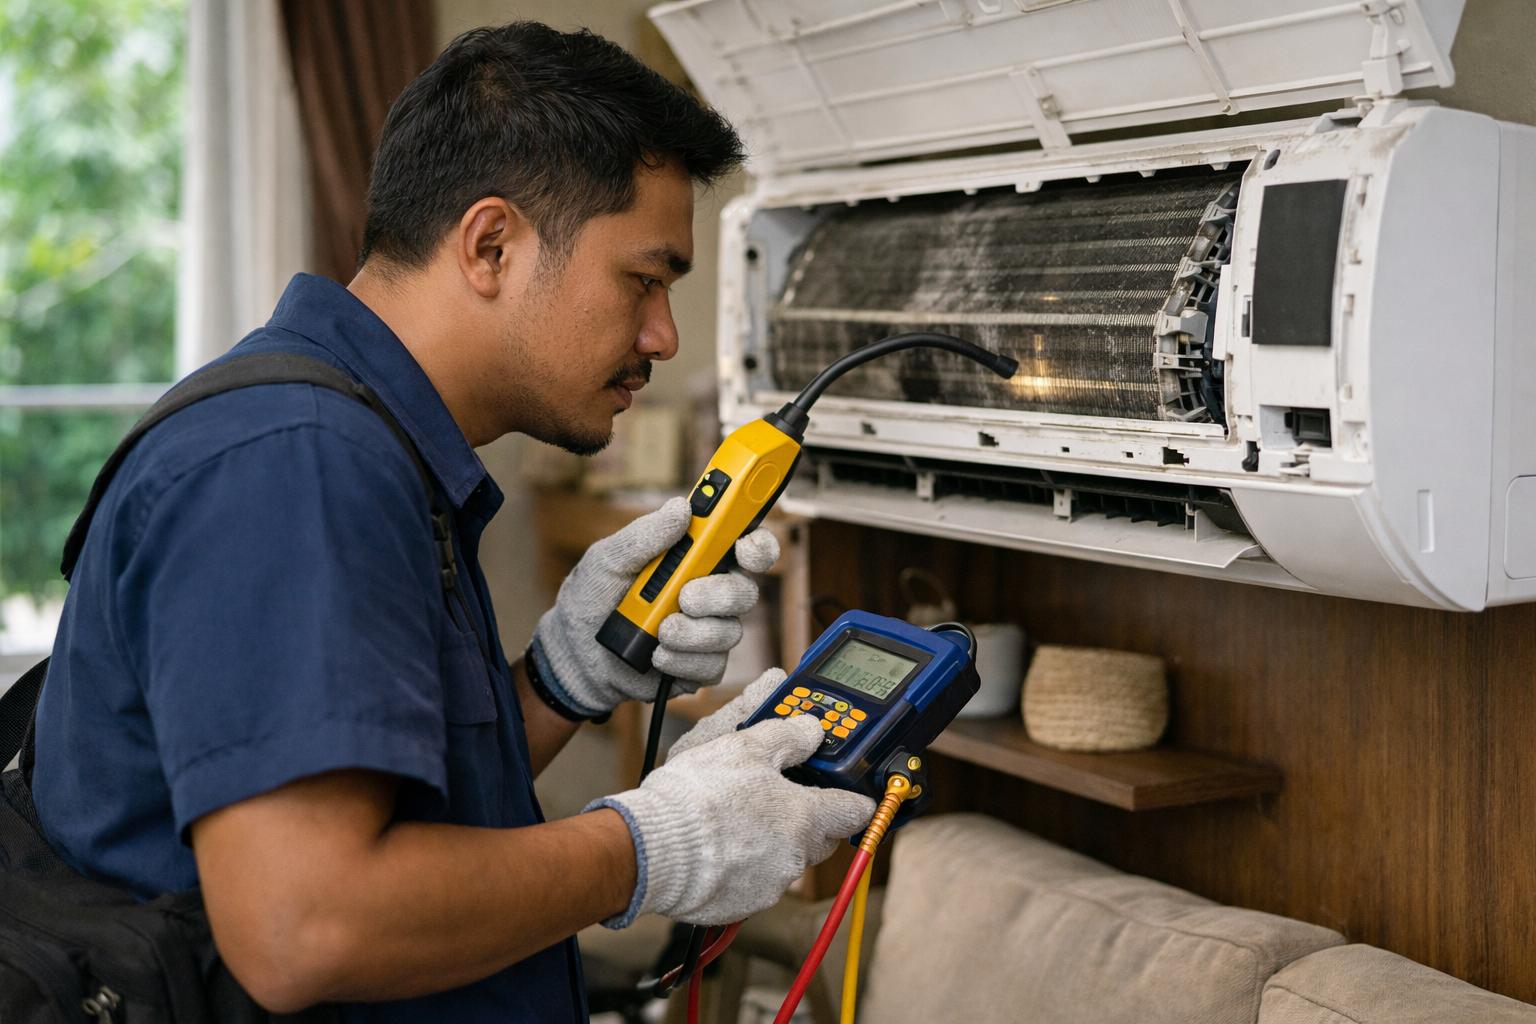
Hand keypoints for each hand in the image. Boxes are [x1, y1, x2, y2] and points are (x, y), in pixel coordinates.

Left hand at [532, 497, 778, 716]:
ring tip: (658, 632)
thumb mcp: (608, 559)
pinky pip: (711, 665)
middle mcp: (710, 594)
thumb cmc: (592, 598)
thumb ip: (644, 535)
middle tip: (685, 597)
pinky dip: (681, 660)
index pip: (744, 545)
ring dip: (692, 632)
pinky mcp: (699, 667)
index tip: (744, 548)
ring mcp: (707, 632)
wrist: (574, 655)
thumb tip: (680, 508)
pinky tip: (655, 656)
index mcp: (695, 559)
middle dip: (720, 594)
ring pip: (729, 631)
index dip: (757, 544)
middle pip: (746, 590)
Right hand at [586, 669, 875, 926]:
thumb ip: (788, 736)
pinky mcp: (740, 905)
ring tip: (736, 817)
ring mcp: (768, 886)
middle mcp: (795, 858)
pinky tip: (718, 845)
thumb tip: (813, 729)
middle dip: (808, 818)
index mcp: (805, 819)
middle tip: (780, 794)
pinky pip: (754, 881)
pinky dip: (743, 864)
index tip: (848, 792)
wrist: (651, 849)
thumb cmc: (699, 796)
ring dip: (772, 840)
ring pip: (786, 859)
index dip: (854, 797)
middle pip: (821, 838)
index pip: (855, 812)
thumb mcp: (746, 746)